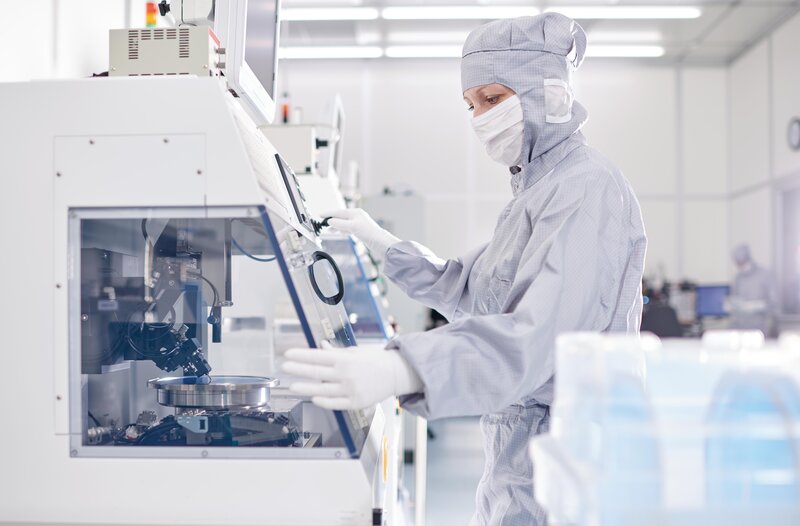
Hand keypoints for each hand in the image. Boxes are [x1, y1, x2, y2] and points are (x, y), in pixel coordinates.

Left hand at [281, 344, 422, 409]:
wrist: (397, 373)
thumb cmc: (376, 360)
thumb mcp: (355, 352)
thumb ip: (336, 352)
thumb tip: (320, 347)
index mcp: (345, 359)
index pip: (318, 356)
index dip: (301, 355)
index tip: (288, 354)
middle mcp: (346, 374)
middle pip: (317, 372)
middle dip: (298, 369)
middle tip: (284, 367)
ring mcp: (350, 389)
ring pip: (322, 390)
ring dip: (305, 388)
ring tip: (292, 386)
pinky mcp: (355, 402)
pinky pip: (335, 404)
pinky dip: (323, 401)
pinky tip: (314, 398)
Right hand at [322, 208, 400, 257]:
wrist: (379, 241)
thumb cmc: (368, 232)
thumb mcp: (352, 226)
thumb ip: (340, 224)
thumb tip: (330, 221)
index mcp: (355, 212)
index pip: (339, 212)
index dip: (329, 214)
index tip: (320, 215)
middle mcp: (356, 216)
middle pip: (341, 216)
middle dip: (332, 220)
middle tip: (322, 222)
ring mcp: (358, 223)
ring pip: (343, 223)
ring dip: (336, 225)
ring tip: (328, 229)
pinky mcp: (359, 230)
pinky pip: (347, 228)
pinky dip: (341, 229)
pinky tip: (338, 232)